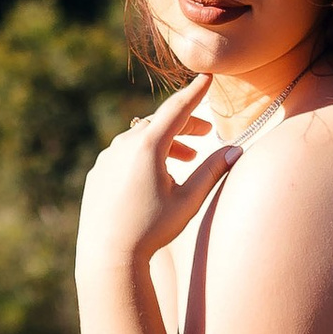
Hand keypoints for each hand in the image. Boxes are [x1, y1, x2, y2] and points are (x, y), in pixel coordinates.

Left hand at [74, 78, 241, 276]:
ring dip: (165, 143)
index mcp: (148, 146)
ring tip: (185, 159)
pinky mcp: (97, 172)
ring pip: (140, 138)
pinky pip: (123, 154)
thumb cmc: (151, 230)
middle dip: (185, 124)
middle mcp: (123, 145)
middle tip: (206, 134)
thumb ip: (211, 171)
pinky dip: (143, 156)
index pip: (177, 108)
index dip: (195, 92)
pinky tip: (156, 177)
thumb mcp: (188, 201)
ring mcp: (107, 158)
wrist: (108, 256)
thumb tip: (235, 151)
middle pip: (159, 122)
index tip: (207, 77)